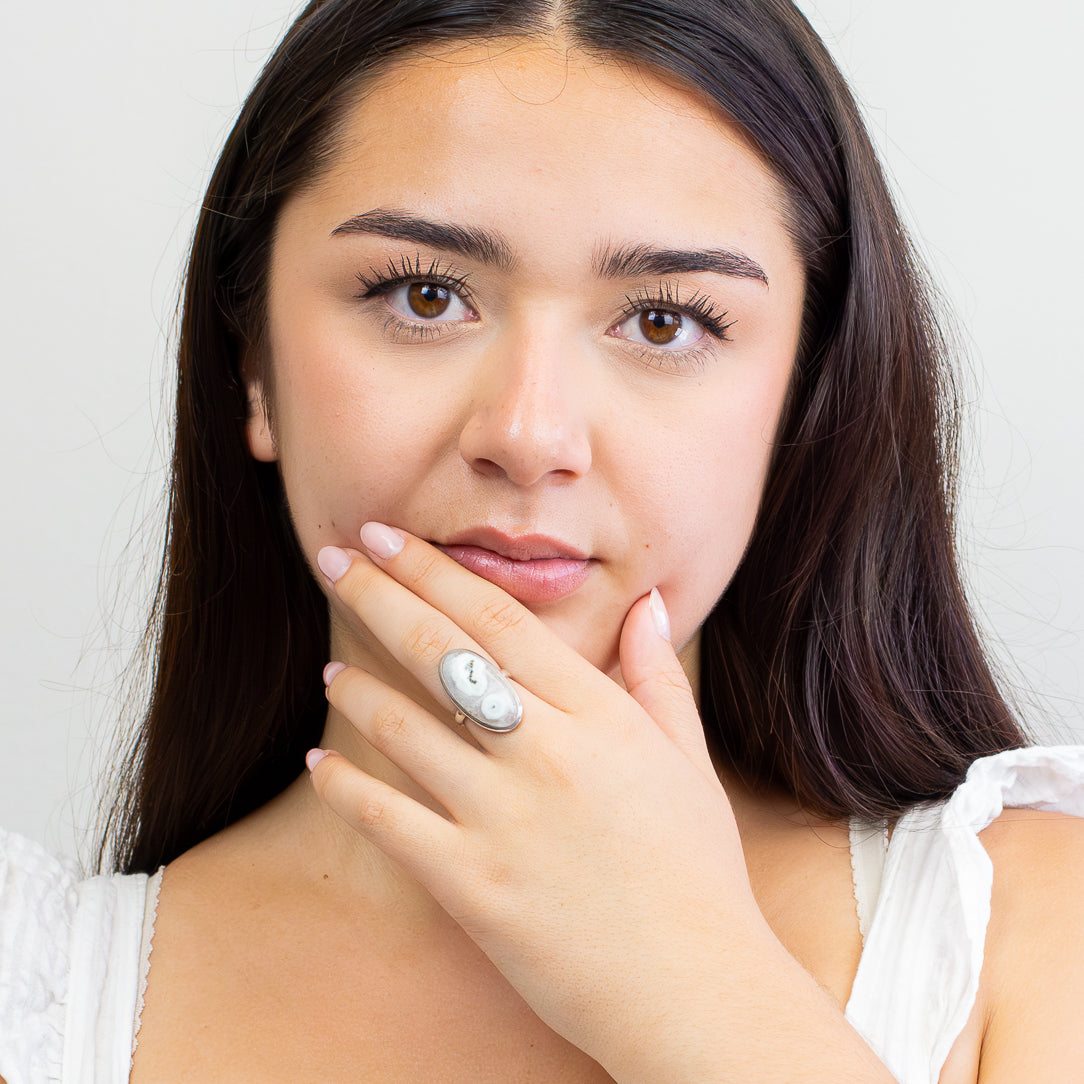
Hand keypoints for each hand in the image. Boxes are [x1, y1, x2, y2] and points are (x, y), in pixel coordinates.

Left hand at [308, 524, 759, 1074]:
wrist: (694, 986)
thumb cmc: (697, 871)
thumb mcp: (687, 759)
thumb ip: (657, 675)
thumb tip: (647, 603)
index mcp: (598, 714)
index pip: (498, 619)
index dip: (432, 570)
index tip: (388, 538)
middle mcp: (545, 751)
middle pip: (441, 651)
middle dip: (378, 595)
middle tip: (333, 559)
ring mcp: (503, 817)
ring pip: (405, 728)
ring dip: (357, 689)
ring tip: (330, 667)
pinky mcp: (471, 884)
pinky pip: (389, 822)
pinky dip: (348, 790)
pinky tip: (322, 769)